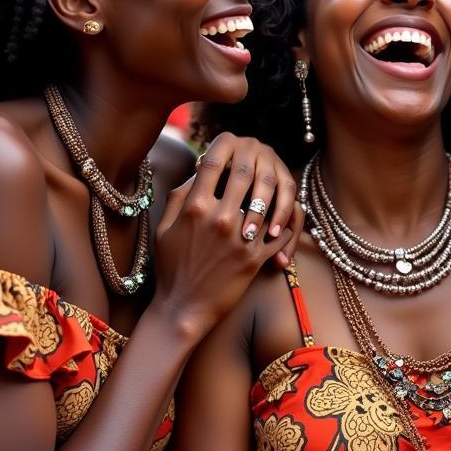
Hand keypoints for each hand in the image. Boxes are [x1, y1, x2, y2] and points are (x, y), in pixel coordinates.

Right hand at [151, 133, 303, 341]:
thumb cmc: (171, 267)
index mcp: (194, 207)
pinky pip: (282, 232)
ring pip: (267, 199)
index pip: (213, 160)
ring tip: (271, 185)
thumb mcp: (165, 227)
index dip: (222, 144)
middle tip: (255, 158)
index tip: (228, 141)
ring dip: (271, 190)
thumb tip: (199, 169)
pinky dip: (285, 224)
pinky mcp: (256, 258)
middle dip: (250, 161)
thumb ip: (181, 195)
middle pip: (244, 172)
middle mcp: (219, 218)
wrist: (183, 308)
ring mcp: (241, 238)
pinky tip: (282, 220)